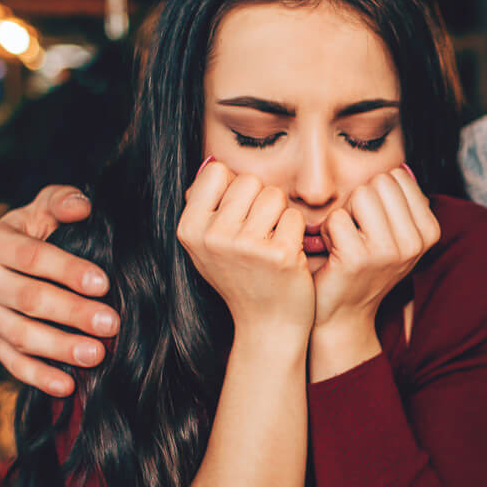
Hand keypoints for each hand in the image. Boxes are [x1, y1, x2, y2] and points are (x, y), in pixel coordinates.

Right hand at [0, 185, 118, 396]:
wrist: (12, 258)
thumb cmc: (40, 229)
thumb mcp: (47, 208)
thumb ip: (62, 201)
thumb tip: (81, 207)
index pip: (31, 257)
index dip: (68, 270)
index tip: (104, 284)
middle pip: (29, 299)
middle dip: (73, 313)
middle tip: (112, 324)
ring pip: (21, 335)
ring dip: (60, 347)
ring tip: (96, 355)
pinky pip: (13, 363)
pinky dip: (39, 376)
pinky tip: (67, 386)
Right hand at [177, 160, 314, 336]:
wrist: (267, 325)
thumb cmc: (241, 278)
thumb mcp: (207, 245)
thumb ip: (205, 204)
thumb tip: (212, 161)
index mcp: (190, 229)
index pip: (217, 171)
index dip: (235, 189)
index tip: (238, 217)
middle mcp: (213, 236)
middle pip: (250, 180)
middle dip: (261, 201)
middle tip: (259, 235)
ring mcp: (246, 246)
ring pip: (275, 195)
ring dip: (280, 215)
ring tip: (272, 243)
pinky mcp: (279, 254)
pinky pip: (295, 217)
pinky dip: (296, 233)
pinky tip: (287, 256)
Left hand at [312, 168, 439, 335]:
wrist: (344, 313)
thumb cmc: (365, 266)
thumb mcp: (396, 236)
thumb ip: (401, 202)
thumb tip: (401, 166)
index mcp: (429, 231)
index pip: (397, 177)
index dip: (377, 196)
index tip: (375, 226)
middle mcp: (414, 242)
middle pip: (378, 183)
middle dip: (360, 203)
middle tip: (358, 234)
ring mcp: (388, 251)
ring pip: (359, 196)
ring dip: (344, 216)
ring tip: (347, 242)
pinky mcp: (358, 258)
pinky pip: (336, 218)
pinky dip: (328, 232)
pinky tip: (335, 254)